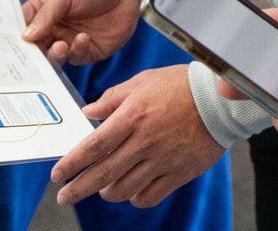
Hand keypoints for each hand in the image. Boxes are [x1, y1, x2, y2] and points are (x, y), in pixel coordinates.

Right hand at [21, 0, 141, 65]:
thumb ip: (47, 13)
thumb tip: (25, 36)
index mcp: (44, 11)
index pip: (22, 27)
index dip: (13, 38)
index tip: (4, 48)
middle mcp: (54, 28)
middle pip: (35, 48)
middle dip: (33, 54)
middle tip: (31, 56)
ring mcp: (70, 40)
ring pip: (54, 57)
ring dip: (55, 54)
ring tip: (61, 45)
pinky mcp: (88, 50)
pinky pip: (76, 58)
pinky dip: (77, 51)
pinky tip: (83, 39)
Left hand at [52, 66, 223, 207]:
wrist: (220, 99)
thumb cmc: (181, 85)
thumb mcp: (145, 80)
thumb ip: (114, 97)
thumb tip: (89, 111)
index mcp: (134, 115)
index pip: (94, 145)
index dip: (72, 163)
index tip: (57, 174)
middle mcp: (145, 141)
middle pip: (102, 174)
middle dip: (77, 189)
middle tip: (64, 196)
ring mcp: (161, 160)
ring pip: (122, 189)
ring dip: (106, 191)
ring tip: (101, 187)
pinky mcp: (178, 174)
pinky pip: (147, 196)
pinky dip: (134, 196)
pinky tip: (130, 188)